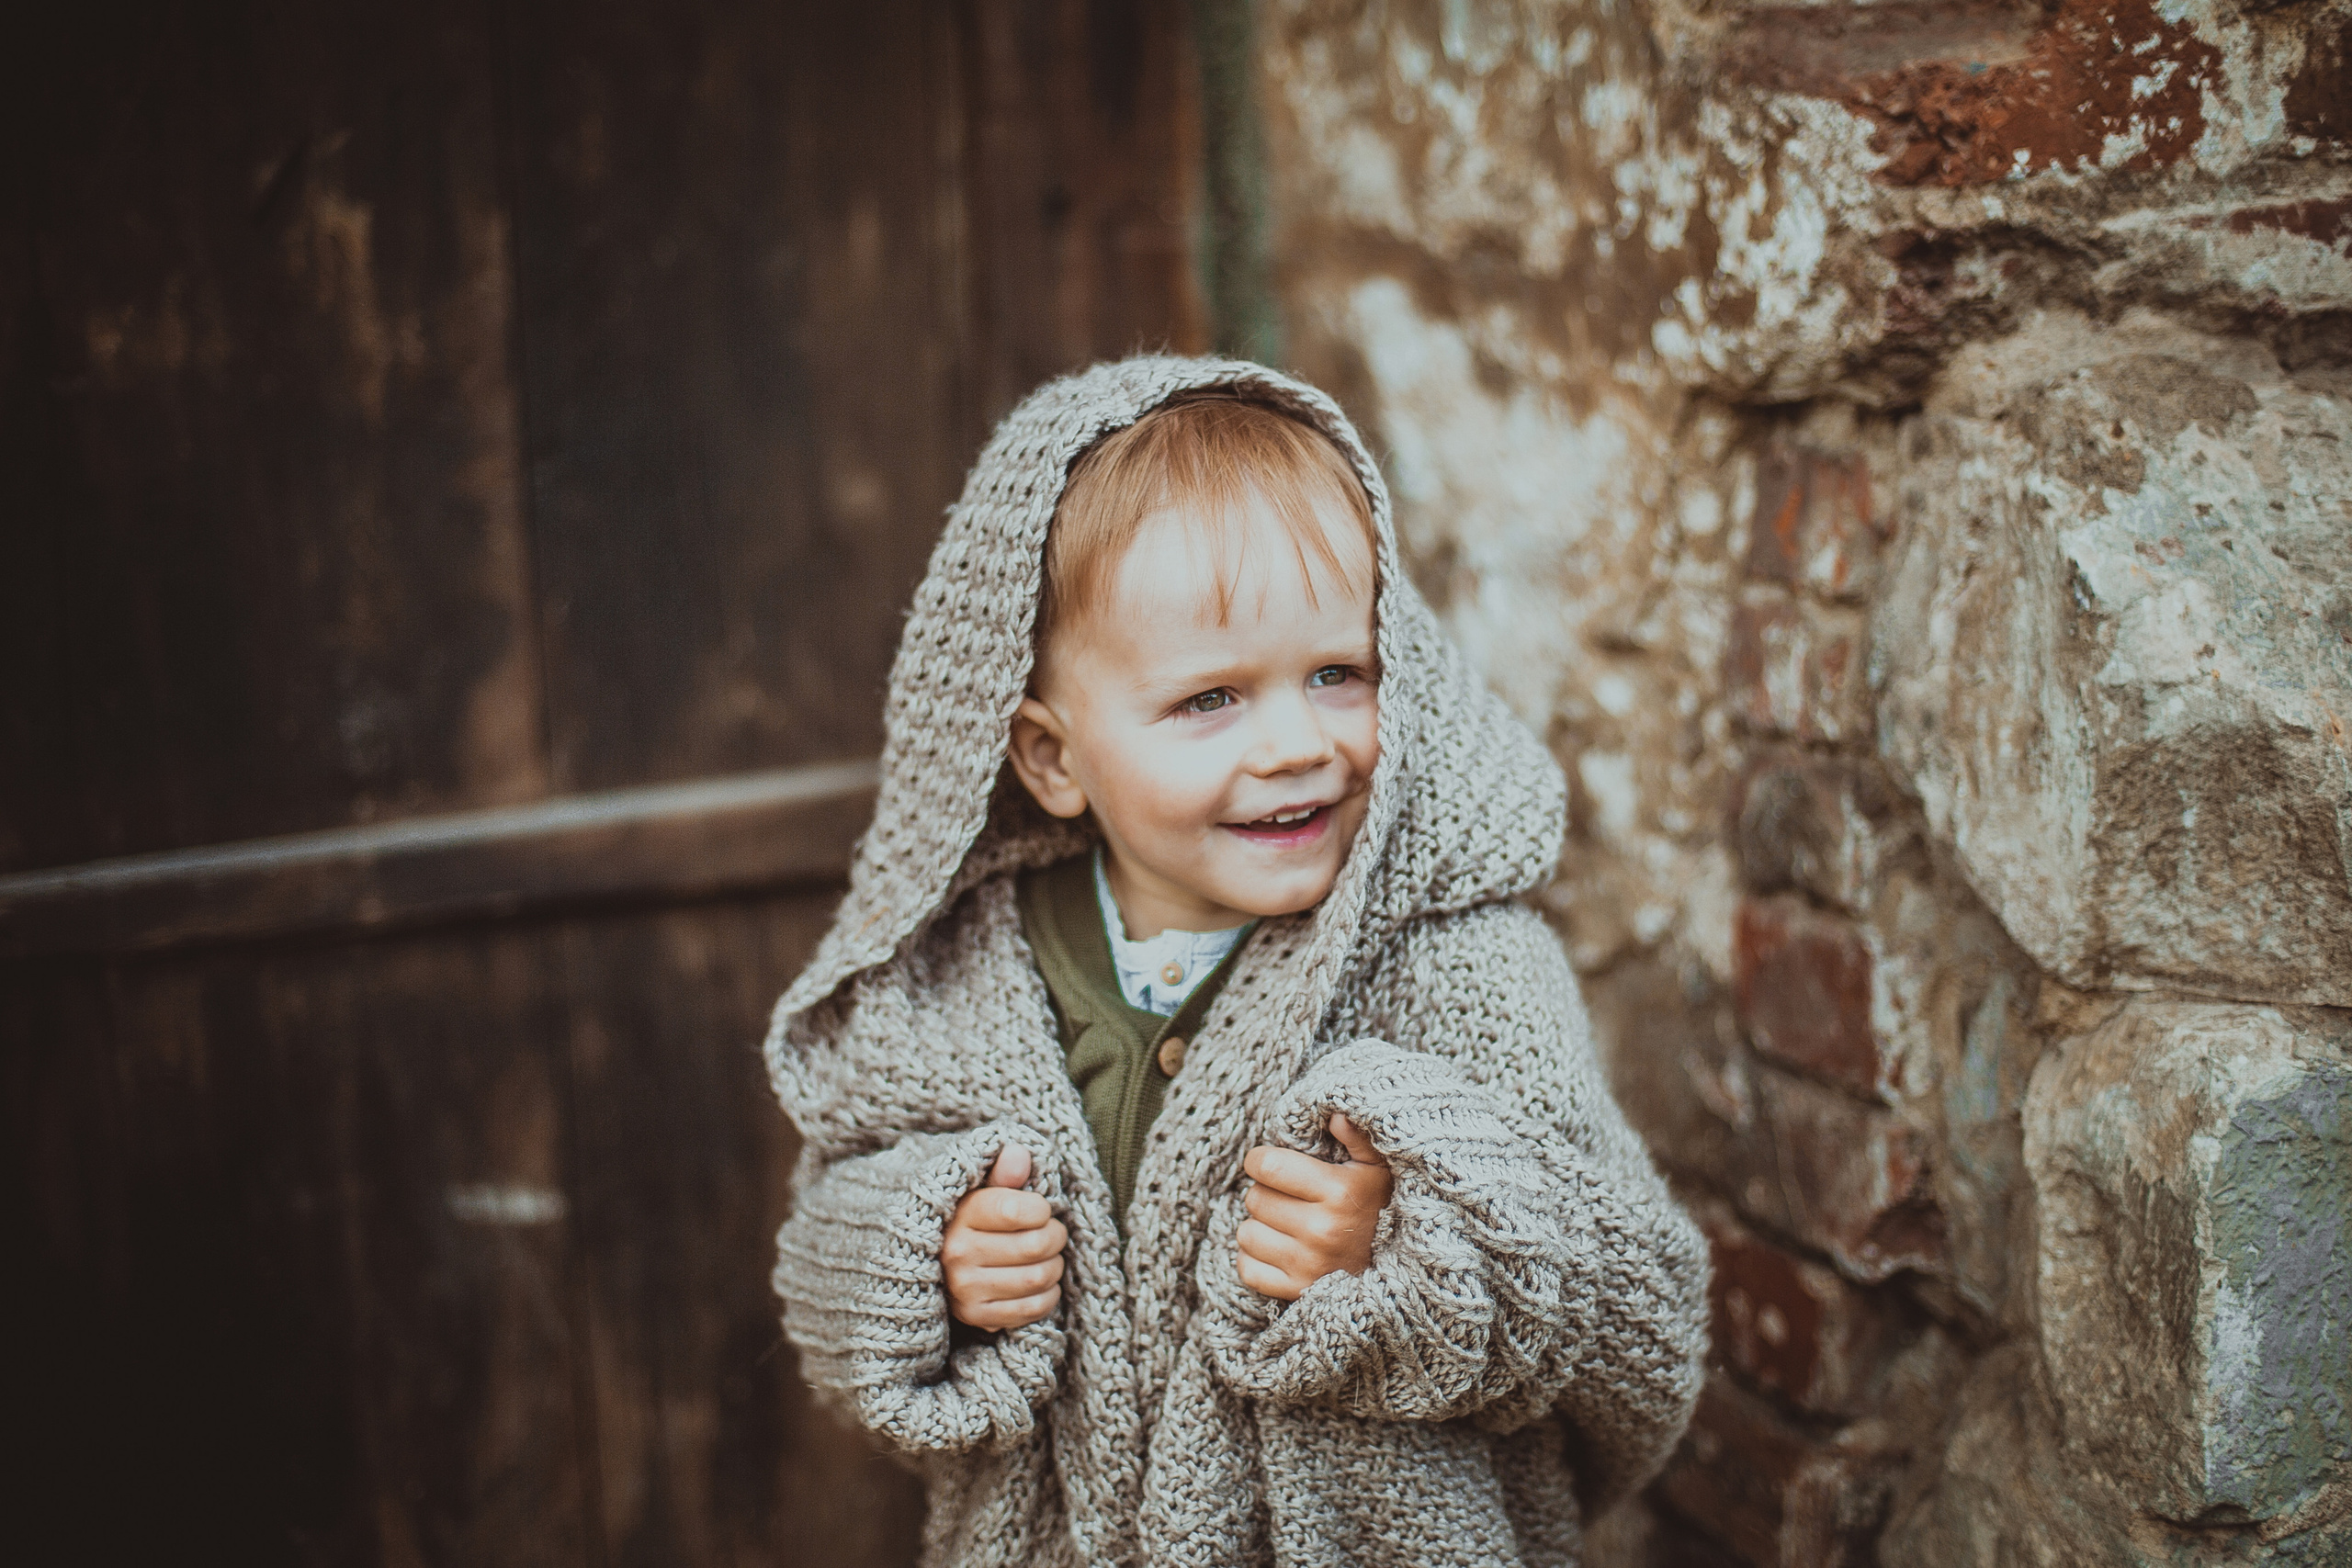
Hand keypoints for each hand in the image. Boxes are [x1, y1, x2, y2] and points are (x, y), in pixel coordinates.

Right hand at [942, 1144, 1067, 1330]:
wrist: (940, 1261)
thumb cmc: (976, 1219)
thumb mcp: (983, 1188)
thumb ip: (1004, 1171)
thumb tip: (1019, 1155)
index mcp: (961, 1215)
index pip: (1016, 1211)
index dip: (1041, 1209)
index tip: (1040, 1210)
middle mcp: (957, 1253)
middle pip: (1035, 1246)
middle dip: (1055, 1237)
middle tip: (1052, 1233)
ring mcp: (965, 1288)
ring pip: (1037, 1278)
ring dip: (1055, 1266)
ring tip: (1048, 1256)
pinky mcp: (976, 1316)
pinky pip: (1031, 1309)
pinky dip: (1048, 1295)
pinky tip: (1043, 1282)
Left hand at [1236, 1114, 1393, 1300]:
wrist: (1401, 1272)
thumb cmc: (1382, 1208)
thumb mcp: (1377, 1169)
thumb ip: (1357, 1138)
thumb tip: (1336, 1116)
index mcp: (1338, 1192)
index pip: (1267, 1166)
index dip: (1260, 1160)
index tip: (1269, 1163)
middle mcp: (1321, 1229)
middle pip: (1255, 1198)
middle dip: (1265, 1192)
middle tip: (1287, 1196)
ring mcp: (1308, 1263)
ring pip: (1247, 1233)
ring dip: (1259, 1226)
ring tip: (1283, 1222)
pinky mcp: (1296, 1290)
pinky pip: (1247, 1269)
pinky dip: (1253, 1259)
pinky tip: (1276, 1248)